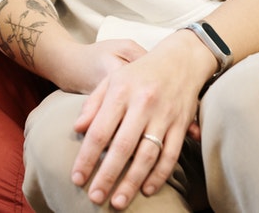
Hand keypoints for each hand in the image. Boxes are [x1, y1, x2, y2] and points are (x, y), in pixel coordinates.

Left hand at [69, 33, 212, 208]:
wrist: (181, 59)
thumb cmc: (139, 72)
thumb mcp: (111, 79)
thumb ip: (93, 104)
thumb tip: (77, 129)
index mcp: (121, 92)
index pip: (99, 131)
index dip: (87, 157)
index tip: (77, 178)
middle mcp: (143, 105)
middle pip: (122, 147)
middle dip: (107, 176)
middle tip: (95, 198)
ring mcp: (165, 116)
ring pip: (147, 155)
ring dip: (132, 182)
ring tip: (118, 201)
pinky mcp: (182, 125)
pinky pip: (170, 155)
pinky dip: (159, 175)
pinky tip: (147, 189)